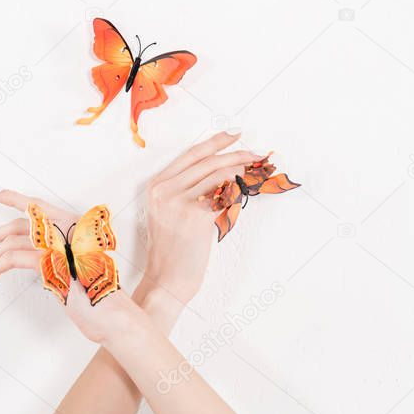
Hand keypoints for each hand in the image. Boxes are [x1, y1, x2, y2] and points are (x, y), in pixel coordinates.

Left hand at [0, 191, 144, 343]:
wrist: (113, 313)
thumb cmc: (97, 294)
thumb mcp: (76, 266)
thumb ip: (57, 253)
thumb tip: (32, 256)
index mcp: (74, 225)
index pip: (38, 205)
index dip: (13, 198)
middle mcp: (67, 228)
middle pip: (18, 223)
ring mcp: (59, 243)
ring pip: (10, 242)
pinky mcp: (50, 262)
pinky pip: (12, 259)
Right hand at [138, 131, 262, 310]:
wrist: (167, 280)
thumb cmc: (173, 250)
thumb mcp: (169, 212)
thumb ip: (188, 189)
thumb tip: (225, 171)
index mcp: (156, 185)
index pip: (191, 154)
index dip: (215, 141)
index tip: (235, 133)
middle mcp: (164, 190)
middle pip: (208, 161)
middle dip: (237, 153)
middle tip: (257, 153)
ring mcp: (178, 202)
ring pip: (219, 175)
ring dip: (243, 171)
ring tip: (257, 171)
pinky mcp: (194, 216)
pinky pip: (224, 196)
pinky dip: (239, 191)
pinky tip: (248, 191)